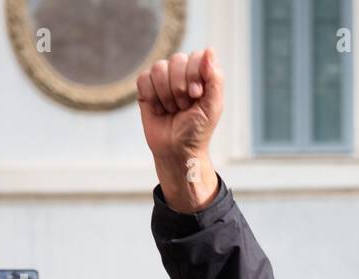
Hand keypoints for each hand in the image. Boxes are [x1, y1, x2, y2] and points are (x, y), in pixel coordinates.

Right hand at [136, 48, 224, 212]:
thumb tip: (210, 50)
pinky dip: (152, 96)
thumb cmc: (197, 130)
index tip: (196, 96)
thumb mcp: (212, 106)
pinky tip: (159, 109)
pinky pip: (143, 78)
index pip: (195, 56)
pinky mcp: (146, 88)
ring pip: (158, 68)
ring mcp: (163, 80)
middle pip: (176, 59)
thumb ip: (214, 78)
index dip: (193, 75)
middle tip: (184, 107)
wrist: (177, 150)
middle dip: (180, 88)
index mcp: (201, 76)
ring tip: (172, 110)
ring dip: (166, 95)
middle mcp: (182, 74)